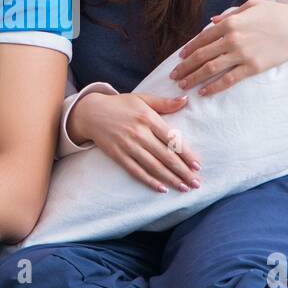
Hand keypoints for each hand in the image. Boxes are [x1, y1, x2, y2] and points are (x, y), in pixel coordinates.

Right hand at [69, 91, 202, 193]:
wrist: (90, 112)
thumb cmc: (120, 105)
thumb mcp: (142, 99)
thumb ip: (164, 102)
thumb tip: (185, 100)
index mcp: (148, 118)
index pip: (172, 139)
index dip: (186, 154)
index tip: (197, 166)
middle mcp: (139, 133)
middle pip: (165, 156)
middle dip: (183, 171)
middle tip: (196, 183)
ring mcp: (128, 146)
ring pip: (153, 166)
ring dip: (170, 178)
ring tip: (184, 187)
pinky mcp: (118, 155)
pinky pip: (136, 171)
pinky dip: (149, 181)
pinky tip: (162, 188)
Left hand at [170, 0, 287, 95]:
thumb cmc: (276, 14)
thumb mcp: (250, 6)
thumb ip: (229, 14)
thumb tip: (212, 22)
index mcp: (230, 22)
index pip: (202, 39)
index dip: (189, 50)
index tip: (180, 58)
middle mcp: (232, 39)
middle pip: (201, 56)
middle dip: (185, 67)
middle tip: (174, 76)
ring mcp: (242, 54)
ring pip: (210, 69)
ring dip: (193, 78)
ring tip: (183, 85)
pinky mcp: (252, 67)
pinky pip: (228, 80)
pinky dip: (214, 87)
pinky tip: (204, 92)